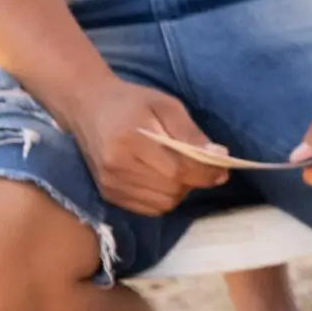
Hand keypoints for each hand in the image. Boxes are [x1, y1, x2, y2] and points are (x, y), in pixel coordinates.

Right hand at [67, 79, 227, 216]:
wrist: (87, 107)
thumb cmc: (131, 102)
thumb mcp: (166, 106)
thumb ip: (191, 133)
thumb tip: (220, 157)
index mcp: (130, 141)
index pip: (177, 170)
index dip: (205, 173)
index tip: (223, 169)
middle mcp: (117, 167)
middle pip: (171, 190)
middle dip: (194, 181)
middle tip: (201, 166)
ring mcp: (110, 184)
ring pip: (162, 203)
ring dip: (179, 191)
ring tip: (180, 170)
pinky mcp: (108, 194)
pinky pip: (147, 209)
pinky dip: (163, 198)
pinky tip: (163, 179)